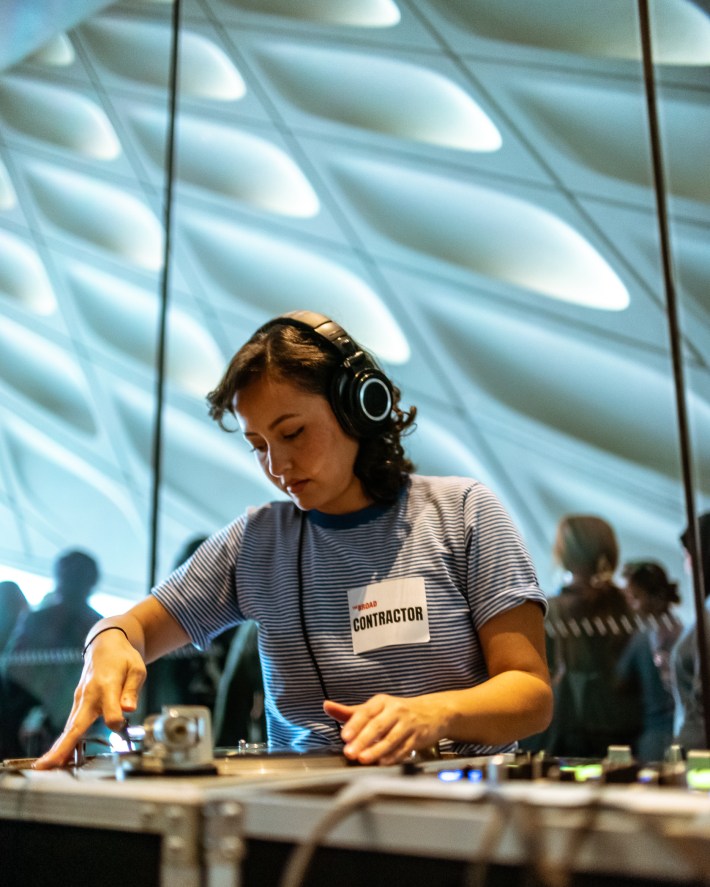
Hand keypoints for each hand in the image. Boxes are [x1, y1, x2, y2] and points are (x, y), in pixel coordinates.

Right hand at [33, 631, 146, 768]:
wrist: (105, 646)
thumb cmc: (124, 658)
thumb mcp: (136, 668)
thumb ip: (132, 689)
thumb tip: (129, 709)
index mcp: (106, 684)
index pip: (109, 710)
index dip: (116, 721)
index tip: (121, 724)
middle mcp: (89, 694)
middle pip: (75, 724)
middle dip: (63, 746)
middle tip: (48, 765)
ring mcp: (80, 699)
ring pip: (69, 728)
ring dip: (59, 747)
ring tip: (47, 767)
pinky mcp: (78, 703)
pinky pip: (71, 725)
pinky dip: (64, 741)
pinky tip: (59, 757)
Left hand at [323, 694, 441, 764]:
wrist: (433, 712)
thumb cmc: (398, 711)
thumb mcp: (375, 708)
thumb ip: (350, 711)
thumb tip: (327, 706)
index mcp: (382, 702)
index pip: (366, 712)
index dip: (355, 724)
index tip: (345, 735)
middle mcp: (395, 710)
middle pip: (377, 725)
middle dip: (363, 740)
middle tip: (350, 752)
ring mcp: (408, 724)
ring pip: (391, 738)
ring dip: (376, 750)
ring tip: (364, 759)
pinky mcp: (417, 737)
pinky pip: (404, 748)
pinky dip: (393, 756)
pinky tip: (383, 762)